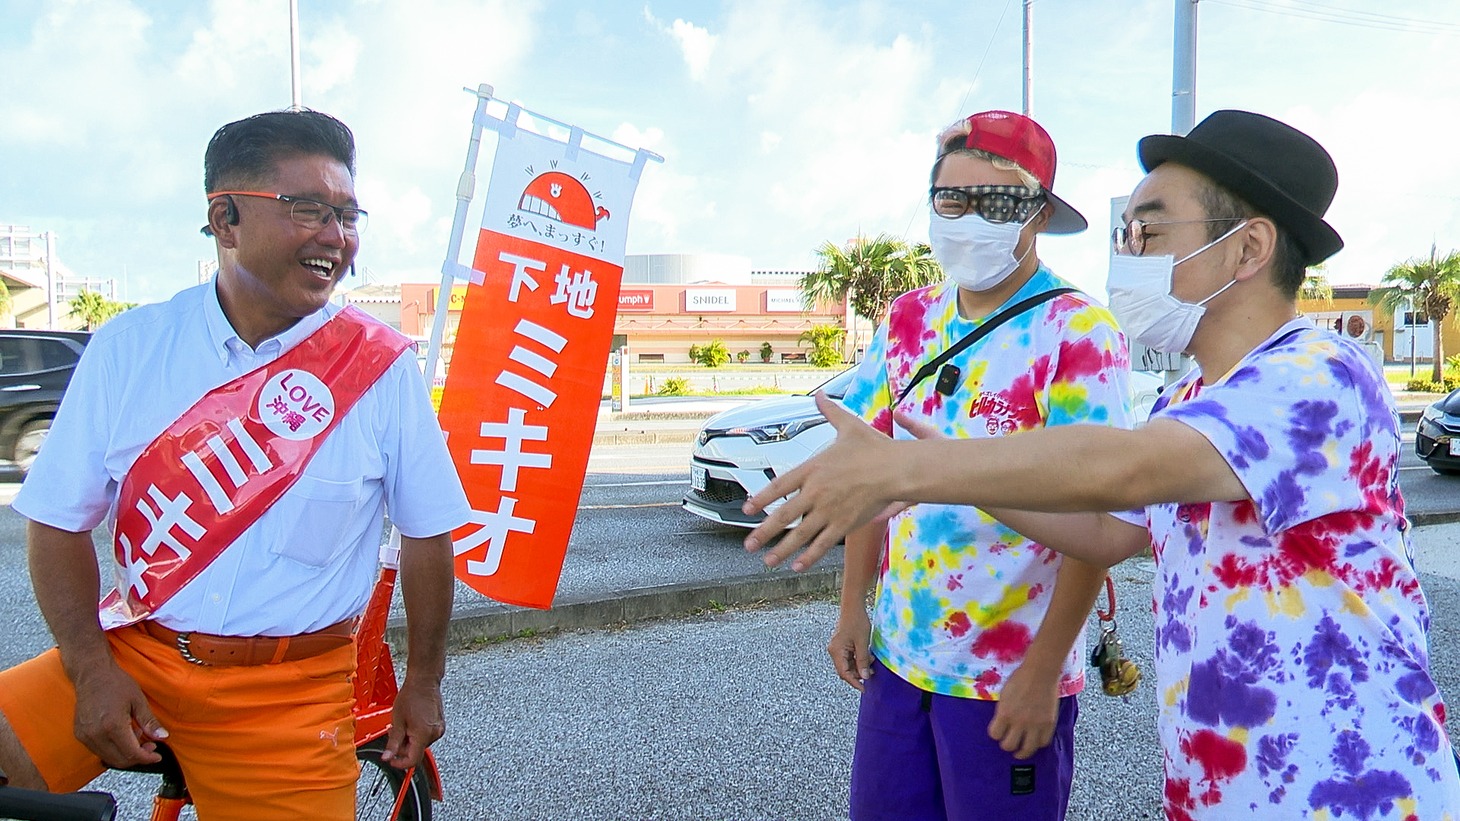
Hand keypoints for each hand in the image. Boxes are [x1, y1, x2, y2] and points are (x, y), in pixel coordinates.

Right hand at [71, 662, 165, 768]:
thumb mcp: (138, 700)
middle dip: (138, 757)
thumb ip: (149, 722)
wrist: (92, 674)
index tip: (157, 757)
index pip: (131, 753)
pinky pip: (98, 751)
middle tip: (150, 747)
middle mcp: (96, 734)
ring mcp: (85, 736)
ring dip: (125, 754)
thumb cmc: (116, 683)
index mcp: (113, 726)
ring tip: (137, 737)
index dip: (146, 758)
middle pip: (120, 760)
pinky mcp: (80, 735)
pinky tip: (122, 736)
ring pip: (108, 758)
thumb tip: (163, 737)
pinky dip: (113, 749)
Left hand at [383, 678, 445, 768]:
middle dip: (403, 747)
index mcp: (423, 735)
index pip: (412, 760)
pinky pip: (427, 736)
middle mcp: (435, 734)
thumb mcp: (397, 721)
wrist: (424, 681)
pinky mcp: (440, 724)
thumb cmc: (411, 696)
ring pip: (421, 744)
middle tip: (394, 733)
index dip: (399, 763)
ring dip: (410, 740)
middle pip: (416, 752)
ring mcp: (439, 729)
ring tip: (403, 724)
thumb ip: (393, 742)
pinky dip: (417, 734)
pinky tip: (412, 722)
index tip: (391, 759)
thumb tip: (387, 757)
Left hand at [743, 393, 902, 570]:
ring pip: (799, 535)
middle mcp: (816, 491)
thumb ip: (829, 412)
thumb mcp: (848, 425)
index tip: (747, 508)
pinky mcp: (845, 524)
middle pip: (783, 516)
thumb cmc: (874, 448)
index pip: (779, 486)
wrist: (897, 468)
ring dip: (781, 550)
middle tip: (748, 544)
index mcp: (813, 468)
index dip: (761, 498)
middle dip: (763, 533)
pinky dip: (809, 556)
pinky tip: (797, 566)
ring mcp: (829, 510)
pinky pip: (822, 543)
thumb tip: (820, 395)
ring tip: (766, 561)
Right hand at [828, 608, 873, 691]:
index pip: (844, 673)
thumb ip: (863, 661)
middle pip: (845, 670)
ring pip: (848, 664)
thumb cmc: (857, 622)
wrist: (853, 607)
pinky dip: (858, 660)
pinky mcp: (842, 645)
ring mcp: (837, 648)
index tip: (864, 688)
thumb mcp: (862, 643)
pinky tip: (867, 656)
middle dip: (858, 673)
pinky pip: (849, 658)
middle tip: (871, 672)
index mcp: (836, 651)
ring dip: (859, 666)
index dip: (854, 682)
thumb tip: (864, 677)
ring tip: (871, 661)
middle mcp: (834, 651)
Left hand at [986, 660, 1059, 759]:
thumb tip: (1002, 724)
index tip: (998, 733)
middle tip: (1009, 744)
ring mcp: (1035, 724)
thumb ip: (1002, 711)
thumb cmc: (1020, 678)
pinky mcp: (1048, 724)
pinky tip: (1035, 742)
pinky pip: (1043, 742)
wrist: (1040, 672)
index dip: (996, 734)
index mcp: (1004, 713)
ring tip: (1021, 752)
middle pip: (1009, 745)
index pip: (995, 734)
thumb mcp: (1004, 695)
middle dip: (1007, 745)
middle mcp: (1019, 722)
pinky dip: (1038, 744)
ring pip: (1027, 749)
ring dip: (1022, 752)